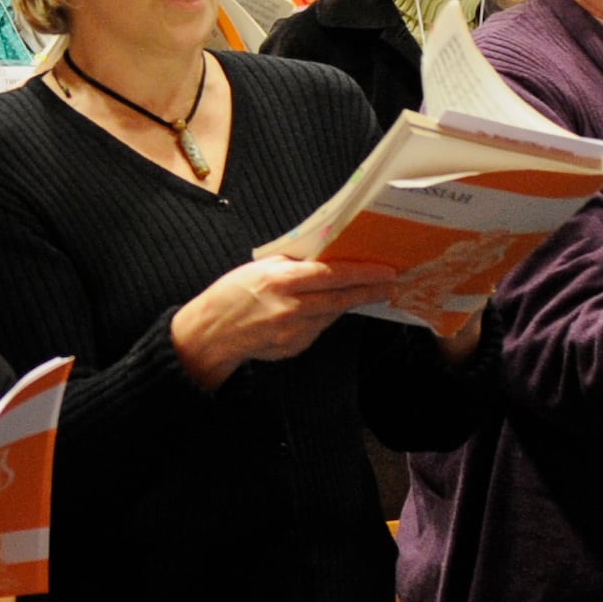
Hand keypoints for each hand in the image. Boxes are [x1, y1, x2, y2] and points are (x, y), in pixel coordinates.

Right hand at [171, 255, 400, 389]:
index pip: (332, 275)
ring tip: (365, 292)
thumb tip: (326, 255)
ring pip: (332, 314)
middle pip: (341, 298)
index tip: (385, 270)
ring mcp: (294, 331)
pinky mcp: (295, 346)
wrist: (212, 332)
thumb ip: (293, 262)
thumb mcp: (260, 267)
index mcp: (280, 280)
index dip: (363, 273)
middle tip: (390, 284)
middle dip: (369, 290)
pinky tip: (320, 309)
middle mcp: (290, 308)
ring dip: (348, 302)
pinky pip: (318, 328)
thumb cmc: (232, 293)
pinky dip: (323, 317)